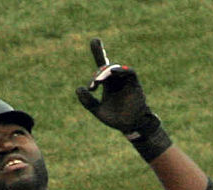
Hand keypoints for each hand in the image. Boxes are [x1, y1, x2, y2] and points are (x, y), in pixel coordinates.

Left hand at [76, 38, 171, 161]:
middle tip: (93, 85)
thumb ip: (88, 101)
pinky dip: (122, 71)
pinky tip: (114, 72)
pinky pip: (129, 72)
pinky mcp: (134, 84)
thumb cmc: (115, 118)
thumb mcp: (98, 110)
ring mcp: (125, 80)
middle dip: (98, 73)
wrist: (130, 125)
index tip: (95, 40)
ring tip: (98, 81)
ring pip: (115, 68)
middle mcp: (115, 78)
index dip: (99, 51)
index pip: (102, 64)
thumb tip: (78, 88)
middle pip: (106, 66)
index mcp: (107, 82)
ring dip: (106, 73)